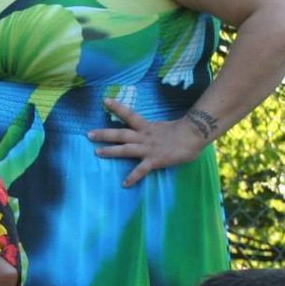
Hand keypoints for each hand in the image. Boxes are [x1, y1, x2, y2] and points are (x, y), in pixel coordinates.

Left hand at [88, 99, 207, 187]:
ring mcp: (148, 148)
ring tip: (97, 153)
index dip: (117, 108)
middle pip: (121, 133)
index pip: (129, 115)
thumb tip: (156, 136)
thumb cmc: (185, 132)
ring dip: (110, 151)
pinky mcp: (155, 160)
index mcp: (147, 127)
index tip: (104, 101)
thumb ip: (157, 132)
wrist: (196, 134)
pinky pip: (141, 170)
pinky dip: (132, 177)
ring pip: (125, 149)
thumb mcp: (166, 129)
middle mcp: (144, 136)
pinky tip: (124, 184)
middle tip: (88, 134)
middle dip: (104, 134)